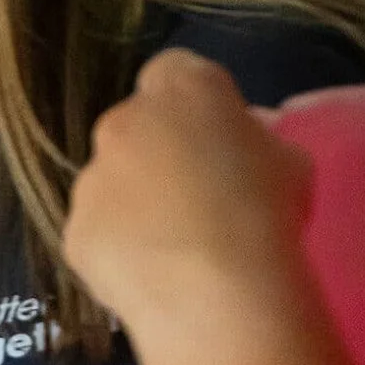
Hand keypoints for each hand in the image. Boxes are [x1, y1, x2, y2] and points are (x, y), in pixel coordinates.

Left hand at [64, 49, 317, 350]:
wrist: (215, 292)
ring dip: (134, 202)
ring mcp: (91, 178)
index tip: (212, 134)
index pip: (174, 71)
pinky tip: (152, 275)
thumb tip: (240, 140)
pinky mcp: (74, 231)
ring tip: (175, 247)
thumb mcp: (290, 161)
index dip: (192, 103)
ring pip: (110, 182)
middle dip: (158, 152)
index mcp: (183, 90)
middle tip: (195, 195)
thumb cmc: (266, 215)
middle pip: (135, 127)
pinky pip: (97, 233)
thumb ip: (255, 138)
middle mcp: (124, 122)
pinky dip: (118, 248)